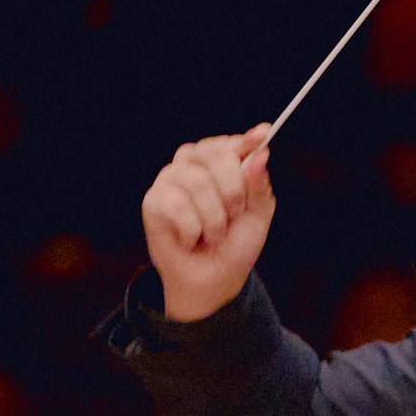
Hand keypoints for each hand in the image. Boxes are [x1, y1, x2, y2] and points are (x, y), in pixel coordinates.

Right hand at [141, 123, 275, 322]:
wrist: (214, 280)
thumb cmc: (234, 244)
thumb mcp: (258, 215)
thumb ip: (258, 185)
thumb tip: (260, 154)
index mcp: (219, 163)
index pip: (231, 143)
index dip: (246, 141)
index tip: (262, 135)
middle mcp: (192, 163)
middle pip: (215, 154)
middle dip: (233, 191)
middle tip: (234, 215)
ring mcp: (170, 179)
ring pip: (199, 182)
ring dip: (215, 219)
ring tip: (213, 235)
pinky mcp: (153, 200)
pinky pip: (179, 207)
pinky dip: (194, 231)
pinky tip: (191, 239)